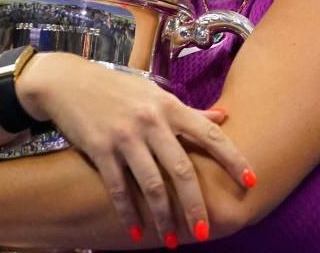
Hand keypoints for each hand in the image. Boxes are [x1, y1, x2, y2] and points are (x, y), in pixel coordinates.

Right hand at [17, 53, 253, 245]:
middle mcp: (151, 121)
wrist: (68, 82)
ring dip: (163, 217)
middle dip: (195, 204)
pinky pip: (118, 188)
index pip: (210, 134)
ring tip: (171, 240)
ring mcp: (125, 136)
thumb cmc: (116, 89)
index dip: (233, 159)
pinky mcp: (100, 149)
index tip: (251, 182)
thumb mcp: (154, 94)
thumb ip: (188, 110)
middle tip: (205, 231)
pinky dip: (128, 213)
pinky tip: (135, 232)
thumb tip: (223, 117)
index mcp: (169, 106)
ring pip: (151, 184)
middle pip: (181, 169)